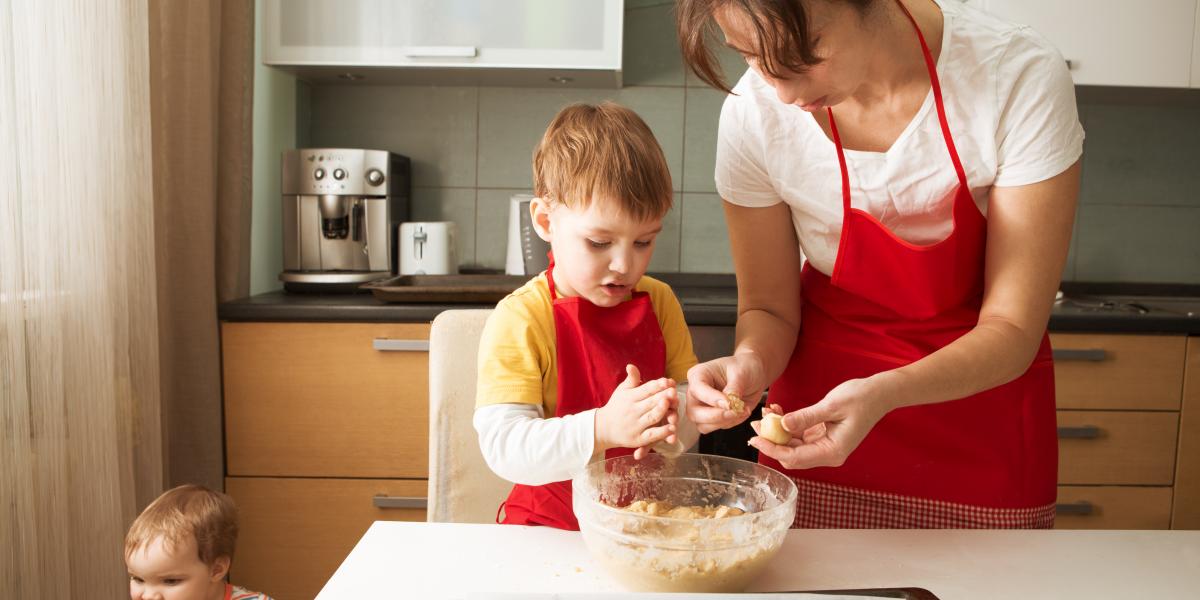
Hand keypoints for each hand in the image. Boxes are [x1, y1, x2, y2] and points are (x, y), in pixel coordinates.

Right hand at [595, 364, 676, 456]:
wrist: (604, 428)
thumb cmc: (617, 406)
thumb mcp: (622, 391)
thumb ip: (631, 379)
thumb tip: (631, 365)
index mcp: (630, 397)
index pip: (646, 390)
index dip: (657, 385)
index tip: (667, 381)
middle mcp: (633, 411)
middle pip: (650, 402)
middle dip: (663, 396)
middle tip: (674, 391)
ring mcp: (636, 425)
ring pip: (652, 417)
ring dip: (662, 411)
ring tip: (673, 405)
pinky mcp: (638, 438)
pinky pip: (651, 435)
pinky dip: (662, 432)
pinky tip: (672, 428)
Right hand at [685, 353, 765, 433]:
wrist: (754, 374)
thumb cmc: (745, 367)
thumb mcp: (741, 373)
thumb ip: (733, 389)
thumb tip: (727, 405)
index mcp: (698, 375)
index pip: (697, 390)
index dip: (712, 399)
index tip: (729, 403)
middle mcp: (696, 393)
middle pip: (694, 413)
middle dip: (716, 416)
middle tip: (736, 411)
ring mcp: (702, 407)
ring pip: (703, 425)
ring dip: (724, 422)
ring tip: (742, 410)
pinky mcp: (712, 417)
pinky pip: (717, 427)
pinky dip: (731, 423)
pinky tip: (742, 411)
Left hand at [749, 377, 889, 468]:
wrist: (879, 393)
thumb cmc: (860, 398)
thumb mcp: (831, 405)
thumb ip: (806, 417)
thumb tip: (782, 425)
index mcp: (833, 451)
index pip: (795, 457)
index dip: (773, 449)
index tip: (755, 438)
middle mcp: (829, 454)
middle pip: (792, 456)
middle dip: (772, 442)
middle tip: (755, 425)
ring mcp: (826, 447)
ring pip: (795, 447)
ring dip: (778, 433)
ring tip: (764, 415)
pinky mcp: (824, 438)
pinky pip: (801, 437)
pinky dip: (789, 427)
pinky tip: (778, 413)